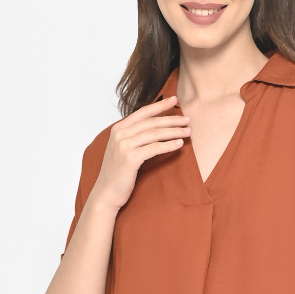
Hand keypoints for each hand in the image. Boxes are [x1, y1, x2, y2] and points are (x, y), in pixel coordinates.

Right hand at [90, 96, 189, 211]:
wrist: (106, 193)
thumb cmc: (117, 173)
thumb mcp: (122, 149)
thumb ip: (133, 136)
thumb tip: (155, 126)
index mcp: (118, 129)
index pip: (142, 113)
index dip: (159, 105)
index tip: (174, 100)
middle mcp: (120, 135)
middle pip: (151, 122)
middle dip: (171, 119)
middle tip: (187, 119)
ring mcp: (124, 146)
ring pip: (154, 134)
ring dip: (174, 132)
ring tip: (188, 132)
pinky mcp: (130, 159)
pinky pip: (154, 148)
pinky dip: (168, 145)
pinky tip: (179, 144)